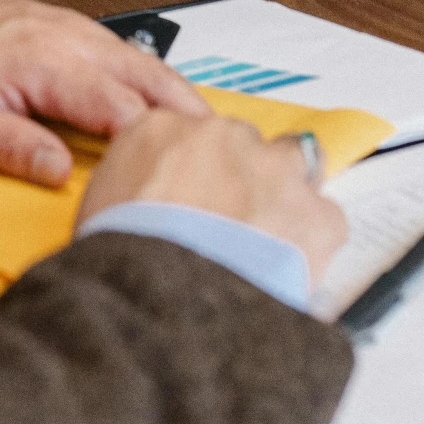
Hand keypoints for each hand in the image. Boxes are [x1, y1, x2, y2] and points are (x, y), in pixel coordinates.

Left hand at [0, 0, 207, 185]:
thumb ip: (7, 145)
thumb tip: (59, 175)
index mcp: (47, 64)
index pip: (122, 110)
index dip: (157, 149)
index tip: (183, 182)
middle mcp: (74, 41)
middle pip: (152, 82)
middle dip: (192, 122)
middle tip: (231, 162)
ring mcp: (78, 31)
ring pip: (148, 66)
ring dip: (182, 101)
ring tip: (218, 145)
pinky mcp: (74, 31)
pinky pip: (129, 56)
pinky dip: (159, 84)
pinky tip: (172, 112)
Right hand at [79, 109, 348, 282]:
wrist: (165, 295)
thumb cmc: (122, 258)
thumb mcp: (98, 209)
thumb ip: (131, 187)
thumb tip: (148, 204)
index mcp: (159, 128)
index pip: (186, 131)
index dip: (193, 168)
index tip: (192, 195)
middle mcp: (222, 135)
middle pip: (242, 145)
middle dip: (240, 180)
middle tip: (226, 227)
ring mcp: (274, 169)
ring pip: (293, 170)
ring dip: (282, 199)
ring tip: (264, 246)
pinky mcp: (315, 213)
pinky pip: (325, 220)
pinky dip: (312, 243)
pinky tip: (289, 270)